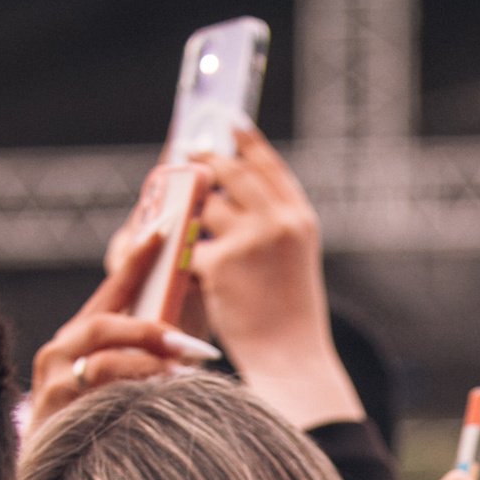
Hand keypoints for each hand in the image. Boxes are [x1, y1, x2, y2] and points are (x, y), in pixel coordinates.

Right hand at [27, 227, 220, 430]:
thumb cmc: (109, 427)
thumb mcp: (134, 378)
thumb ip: (159, 347)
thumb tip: (200, 313)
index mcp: (80, 337)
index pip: (111, 290)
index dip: (137, 259)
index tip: (164, 228)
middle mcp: (59, 355)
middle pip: (102, 324)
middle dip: (148, 329)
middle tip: (186, 341)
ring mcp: (52, 386)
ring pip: (100, 362)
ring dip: (145, 364)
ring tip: (181, 373)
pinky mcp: (55, 418)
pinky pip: (96, 398)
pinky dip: (133, 394)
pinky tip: (163, 397)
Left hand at [184, 128, 365, 432]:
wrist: (291, 357)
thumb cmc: (290, 315)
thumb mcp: (295, 258)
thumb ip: (273, 223)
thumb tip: (231, 192)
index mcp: (300, 218)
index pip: (269, 165)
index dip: (245, 140)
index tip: (227, 122)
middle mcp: (277, 222)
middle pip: (229, 171)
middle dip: (204, 160)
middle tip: (186, 152)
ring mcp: (249, 240)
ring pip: (202, 204)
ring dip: (188, 210)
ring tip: (183, 218)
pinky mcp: (220, 263)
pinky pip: (188, 243)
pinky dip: (180, 250)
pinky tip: (179, 257)